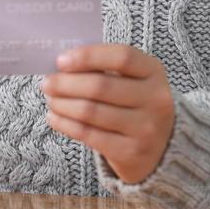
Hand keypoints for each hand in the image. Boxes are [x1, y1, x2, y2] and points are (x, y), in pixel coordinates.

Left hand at [40, 43, 174, 184]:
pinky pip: (88, 135)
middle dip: (66, 83)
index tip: (60, 60)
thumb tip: (61, 64)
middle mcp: (156, 100)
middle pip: (101, 86)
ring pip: (91, 111)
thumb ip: (103, 68)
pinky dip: (65, 124)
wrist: (162, 147)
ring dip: (62, 104)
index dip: (88, 56)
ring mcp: (146, 128)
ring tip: (51, 100)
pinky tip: (54, 117)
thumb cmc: (135, 103)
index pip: (121, 57)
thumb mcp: (132, 80)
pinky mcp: (132, 152)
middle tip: (47, 83)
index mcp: (154, 72)